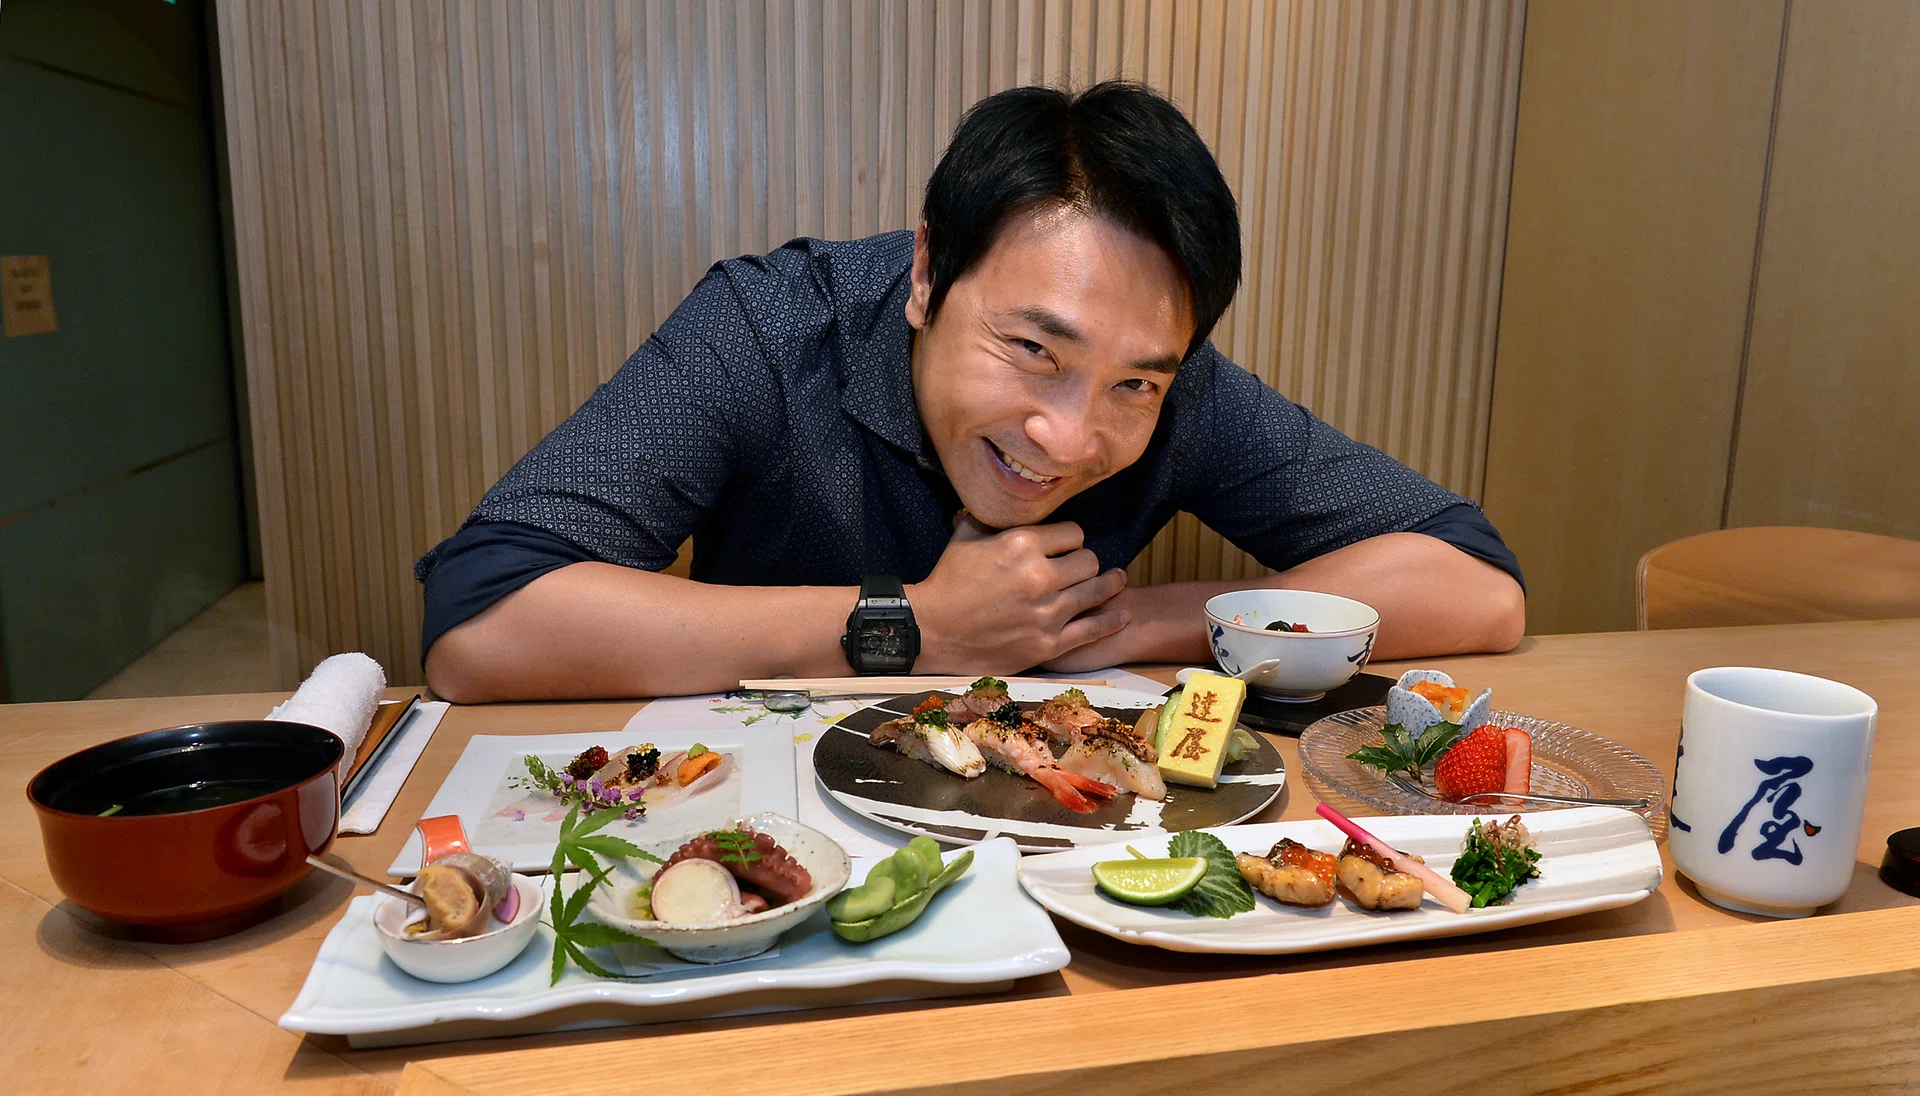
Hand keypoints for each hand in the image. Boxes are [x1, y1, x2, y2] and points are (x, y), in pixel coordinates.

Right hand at [909, 515, 1128, 672]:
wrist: (933, 629)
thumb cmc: (947, 580)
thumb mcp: (966, 535)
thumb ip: (993, 515)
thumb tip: (1004, 496)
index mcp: (1022, 544)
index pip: (1073, 533)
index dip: (1071, 539)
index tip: (1066, 546)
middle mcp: (1040, 576)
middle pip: (1088, 560)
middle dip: (1085, 561)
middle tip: (1082, 566)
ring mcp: (1047, 613)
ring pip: (1097, 590)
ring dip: (1109, 584)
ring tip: (1117, 579)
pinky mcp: (1048, 644)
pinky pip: (1092, 629)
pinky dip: (1111, 621)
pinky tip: (1122, 613)